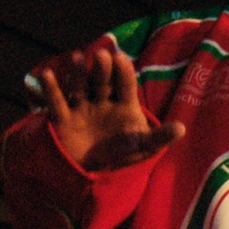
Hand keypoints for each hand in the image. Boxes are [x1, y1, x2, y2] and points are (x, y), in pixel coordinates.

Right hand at [38, 35, 183, 170]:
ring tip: (76, 57)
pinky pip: (57, 103)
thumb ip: (159, 137)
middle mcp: (102, 101)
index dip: (123, 72)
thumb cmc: (122, 155)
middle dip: (102, 69)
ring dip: (77, 73)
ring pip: (79, 87)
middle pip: (102, 82)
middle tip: (102, 54)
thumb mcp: (142, 147)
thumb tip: (182, 129)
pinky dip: (51, 89)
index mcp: (123, 104)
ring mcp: (82, 108)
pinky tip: (46, 74)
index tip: (121, 58)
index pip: (124, 84)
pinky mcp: (63, 119)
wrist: (95, 174)